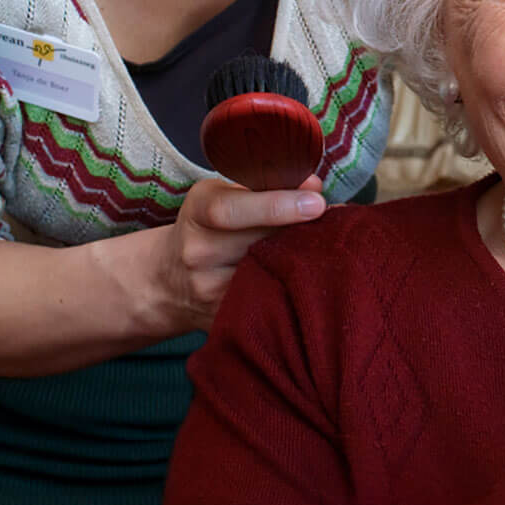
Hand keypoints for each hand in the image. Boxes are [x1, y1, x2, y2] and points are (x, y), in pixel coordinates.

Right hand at [158, 175, 325, 332]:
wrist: (169, 282)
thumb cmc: (209, 228)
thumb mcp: (224, 196)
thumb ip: (265, 188)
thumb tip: (314, 185)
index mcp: (197, 212)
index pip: (230, 210)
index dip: (275, 206)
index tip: (316, 202)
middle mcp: (199, 253)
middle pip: (259, 243)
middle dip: (302, 232)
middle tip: (335, 223)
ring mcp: (210, 290)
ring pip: (268, 275)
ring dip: (303, 261)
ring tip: (327, 249)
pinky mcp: (225, 319)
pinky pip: (267, 301)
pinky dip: (292, 288)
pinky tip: (309, 278)